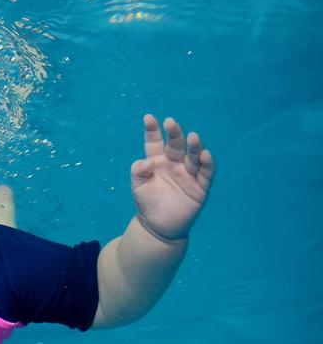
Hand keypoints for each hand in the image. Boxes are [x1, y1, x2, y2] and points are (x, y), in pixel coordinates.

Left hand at [130, 114, 214, 241]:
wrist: (158, 226)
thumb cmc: (146, 202)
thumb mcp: (137, 186)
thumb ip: (138, 171)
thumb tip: (147, 162)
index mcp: (157, 160)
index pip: (155, 142)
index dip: (153, 130)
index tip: (148, 118)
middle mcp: (174, 163)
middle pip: (176, 145)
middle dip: (174, 134)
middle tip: (171, 123)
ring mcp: (188, 174)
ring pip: (193, 156)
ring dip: (194, 146)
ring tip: (193, 137)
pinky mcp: (200, 186)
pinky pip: (205, 173)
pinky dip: (207, 164)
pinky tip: (205, 154)